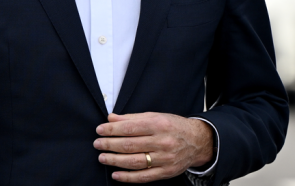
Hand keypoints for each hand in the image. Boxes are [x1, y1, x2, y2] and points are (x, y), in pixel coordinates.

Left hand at [93, 112, 213, 182]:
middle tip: (97, 144)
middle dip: (110, 145)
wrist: (198, 141)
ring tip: (102, 157)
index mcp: (158, 125)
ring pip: (135, 161)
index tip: (99, 130)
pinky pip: (144, 177)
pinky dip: (128, 177)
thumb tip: (110, 118)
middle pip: (130, 145)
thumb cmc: (172, 126)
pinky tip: (116, 174)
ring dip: (115, 161)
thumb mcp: (155, 116)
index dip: (112, 130)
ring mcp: (165, 159)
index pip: (130, 128)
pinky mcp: (166, 172)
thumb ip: (132, 118)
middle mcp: (162, 142)